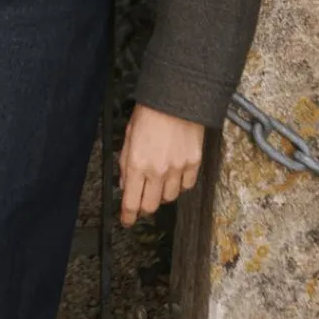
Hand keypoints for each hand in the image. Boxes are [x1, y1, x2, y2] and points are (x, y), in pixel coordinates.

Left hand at [116, 102, 203, 226]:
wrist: (177, 97)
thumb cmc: (150, 112)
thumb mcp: (129, 136)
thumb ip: (126, 163)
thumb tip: (125, 184)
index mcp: (137, 163)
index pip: (131, 202)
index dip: (128, 216)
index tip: (127, 221)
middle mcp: (157, 171)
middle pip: (150, 206)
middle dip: (144, 206)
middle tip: (143, 199)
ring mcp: (177, 169)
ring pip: (169, 197)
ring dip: (162, 193)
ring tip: (160, 179)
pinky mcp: (194, 163)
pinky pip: (187, 186)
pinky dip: (180, 184)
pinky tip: (175, 173)